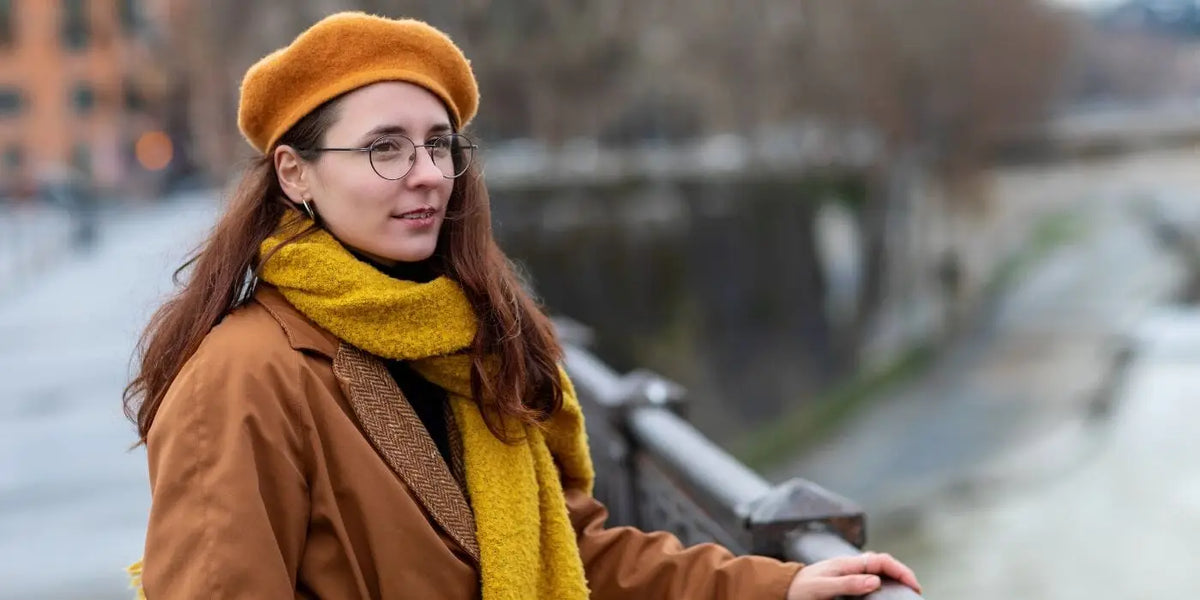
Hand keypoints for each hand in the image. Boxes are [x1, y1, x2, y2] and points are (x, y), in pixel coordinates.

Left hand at [786, 552, 921, 598]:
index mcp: (848, 563)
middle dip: (903, 572)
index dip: (900, 570)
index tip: (913, 584)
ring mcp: (850, 572)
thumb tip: (876, 580)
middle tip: (916, 589)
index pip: (881, 561)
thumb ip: (848, 583)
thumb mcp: (823, 587)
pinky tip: (890, 589)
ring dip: (896, 576)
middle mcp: (852, 565)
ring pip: (879, 570)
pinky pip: (871, 577)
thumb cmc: (802, 587)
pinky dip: (885, 580)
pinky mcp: (848, 580)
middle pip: (884, 563)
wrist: (786, 588)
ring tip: (908, 589)